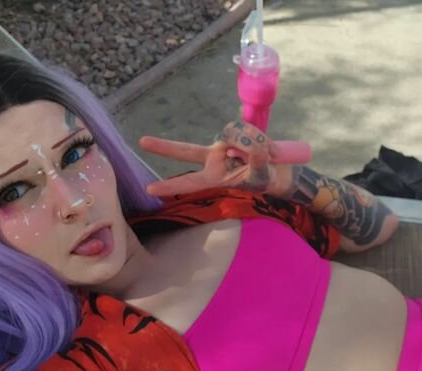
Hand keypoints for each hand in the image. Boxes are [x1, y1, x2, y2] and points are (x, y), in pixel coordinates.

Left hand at [138, 121, 278, 196]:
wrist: (280, 171)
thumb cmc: (267, 181)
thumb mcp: (262, 177)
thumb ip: (257, 162)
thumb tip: (251, 147)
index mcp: (215, 177)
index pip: (189, 182)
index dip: (171, 186)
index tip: (149, 189)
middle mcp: (213, 159)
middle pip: (186, 151)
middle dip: (165, 147)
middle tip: (141, 142)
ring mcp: (223, 146)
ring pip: (230, 133)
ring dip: (252, 141)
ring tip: (270, 154)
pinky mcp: (234, 135)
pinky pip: (242, 128)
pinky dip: (258, 136)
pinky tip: (269, 148)